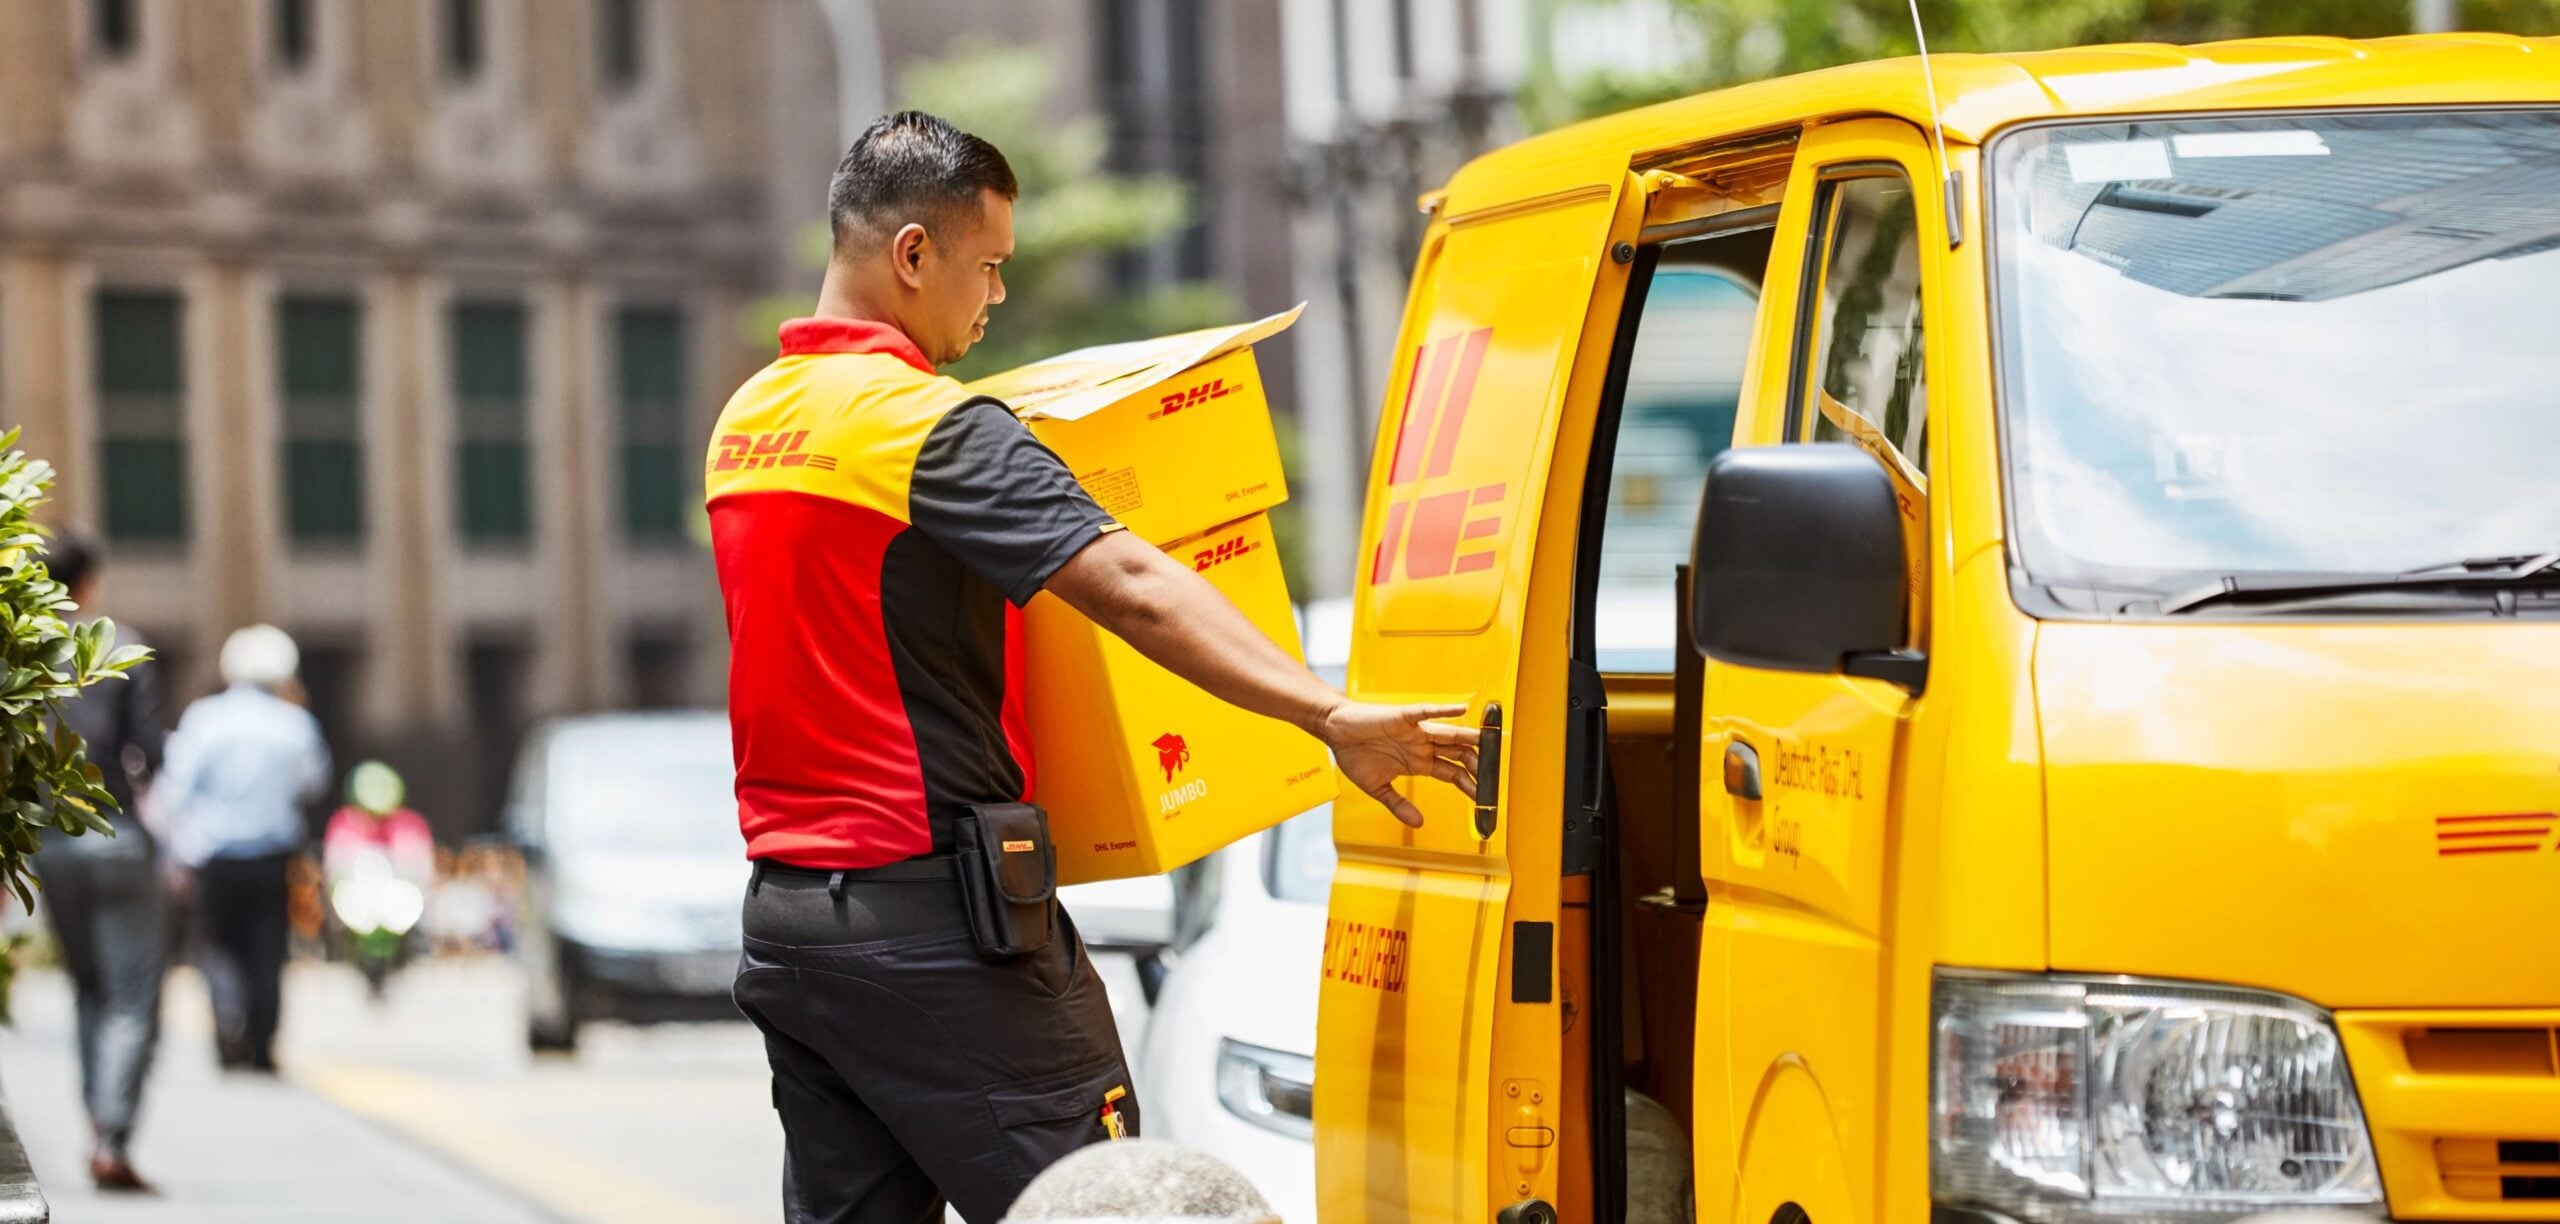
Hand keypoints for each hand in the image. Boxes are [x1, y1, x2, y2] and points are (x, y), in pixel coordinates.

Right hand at [1315, 701, 1480, 828]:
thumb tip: (1419, 823)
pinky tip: (1460, 710)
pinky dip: (1443, 711)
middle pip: (1459, 754)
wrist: (1335, 731)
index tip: (1485, 798)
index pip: (1453, 774)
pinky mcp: (1403, 717)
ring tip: (1492, 740)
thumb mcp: (1378, 788)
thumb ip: (1399, 804)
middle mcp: (1422, 746)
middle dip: (1477, 765)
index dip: (1470, 785)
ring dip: (1470, 737)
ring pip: (1450, 734)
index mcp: (1419, 763)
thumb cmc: (1355, 754)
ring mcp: (1415, 731)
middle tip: (1494, 776)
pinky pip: (1426, 712)